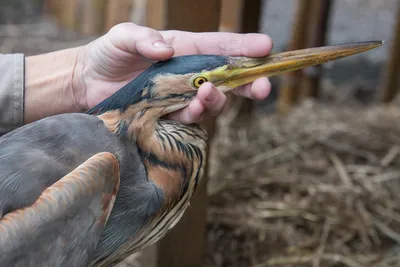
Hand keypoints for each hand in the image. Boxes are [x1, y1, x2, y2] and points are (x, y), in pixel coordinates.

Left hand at [73, 23, 272, 123]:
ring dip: (217, 99)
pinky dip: (195, 113)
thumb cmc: (109, 54)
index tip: (267, 47)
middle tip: (262, 87)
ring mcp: (181, 96)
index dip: (244, 47)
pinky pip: (190, 118)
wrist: (88, 83)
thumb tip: (164, 50)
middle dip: (249, 83)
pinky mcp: (170, 115)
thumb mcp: (122, 37)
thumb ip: (143, 39)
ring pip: (213, 101)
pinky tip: (190, 106)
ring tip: (207, 93)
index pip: (220, 46)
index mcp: (184, 49)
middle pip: (228, 79)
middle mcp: (189, 73)